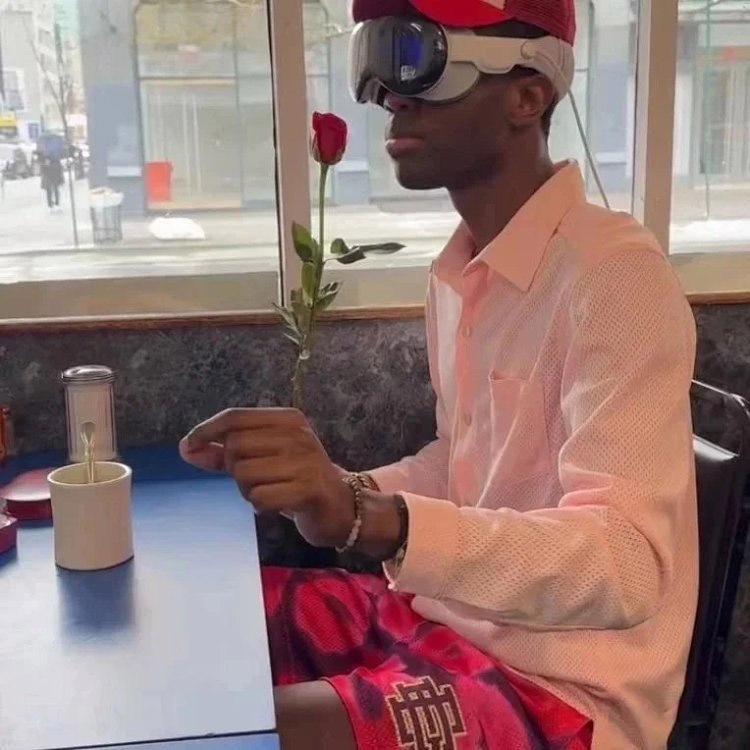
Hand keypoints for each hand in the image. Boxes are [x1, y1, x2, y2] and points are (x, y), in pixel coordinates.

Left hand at [180, 408, 354, 547]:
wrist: (343, 507)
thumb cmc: (297, 480)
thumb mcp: (264, 458)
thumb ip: (225, 453)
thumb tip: (187, 447)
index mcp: (288, 419)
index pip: (235, 417)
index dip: (207, 430)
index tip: (189, 445)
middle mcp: (298, 435)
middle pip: (235, 447)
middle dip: (233, 469)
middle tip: (254, 480)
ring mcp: (305, 461)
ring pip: (244, 474)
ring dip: (247, 491)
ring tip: (269, 492)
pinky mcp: (308, 489)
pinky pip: (260, 497)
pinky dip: (260, 506)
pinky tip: (276, 505)